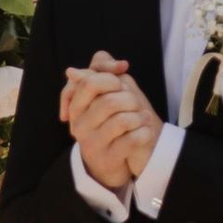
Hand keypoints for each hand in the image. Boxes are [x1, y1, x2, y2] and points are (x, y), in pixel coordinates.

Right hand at [62, 56, 163, 192]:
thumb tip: (116, 61)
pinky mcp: (107, 159)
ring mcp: (92, 144)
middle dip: (130, 99)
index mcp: (77, 107)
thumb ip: (105, 72)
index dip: (111, 77)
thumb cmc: (114, 122)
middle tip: (136, 104)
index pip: (89, 83)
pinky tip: (146, 131)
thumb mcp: (107, 94)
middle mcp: (80, 126)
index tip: (122, 80)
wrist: (119, 160)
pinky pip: (131, 140)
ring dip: (139, 117)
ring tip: (143, 118)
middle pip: (109, 102)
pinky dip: (144, 133)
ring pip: (121, 121)